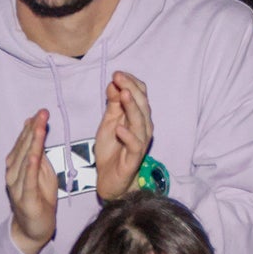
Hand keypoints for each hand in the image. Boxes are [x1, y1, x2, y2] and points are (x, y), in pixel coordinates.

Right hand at [4, 110, 57, 253]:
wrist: (33, 228)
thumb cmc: (39, 196)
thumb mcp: (42, 170)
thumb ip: (39, 150)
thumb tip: (35, 127)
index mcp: (16, 166)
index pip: (23, 143)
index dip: (31, 127)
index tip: (40, 112)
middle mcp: (13, 174)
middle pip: (23, 149)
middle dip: (33, 130)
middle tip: (42, 113)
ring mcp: (17, 187)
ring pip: (24, 161)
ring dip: (31, 143)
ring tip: (38, 127)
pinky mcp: (26, 199)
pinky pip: (28, 181)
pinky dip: (30, 168)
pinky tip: (34, 156)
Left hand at [92, 72, 153, 201]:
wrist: (111, 179)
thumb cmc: (112, 150)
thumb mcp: (108, 122)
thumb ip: (112, 104)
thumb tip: (113, 83)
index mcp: (138, 116)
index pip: (141, 94)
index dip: (131, 82)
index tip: (117, 73)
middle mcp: (144, 126)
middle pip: (142, 104)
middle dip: (131, 88)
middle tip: (119, 77)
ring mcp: (140, 142)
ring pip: (140, 121)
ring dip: (132, 107)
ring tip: (123, 95)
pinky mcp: (134, 157)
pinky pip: (134, 145)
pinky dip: (128, 136)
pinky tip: (120, 128)